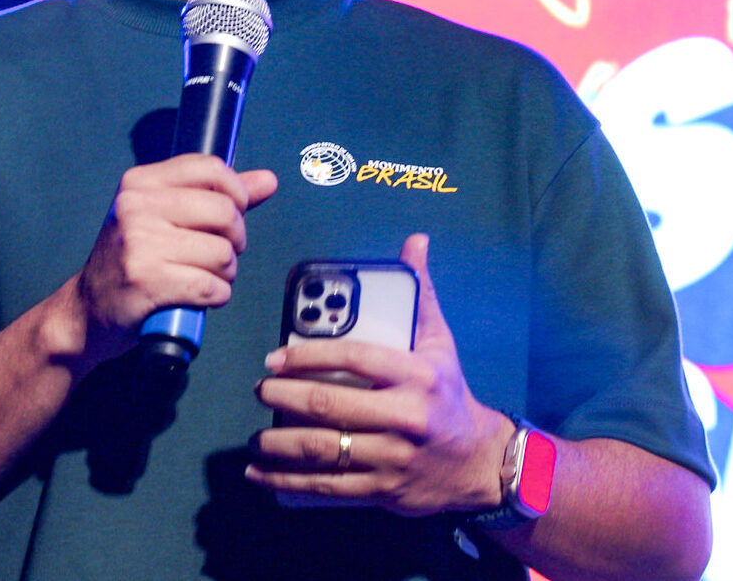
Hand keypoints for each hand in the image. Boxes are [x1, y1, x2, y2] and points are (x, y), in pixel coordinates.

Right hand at [74, 153, 277, 365]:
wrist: (88, 310)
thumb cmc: (134, 260)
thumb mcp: (165, 217)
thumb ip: (217, 196)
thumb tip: (268, 180)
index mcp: (140, 183)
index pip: (210, 169)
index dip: (237, 192)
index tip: (235, 212)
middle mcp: (136, 207)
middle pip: (224, 212)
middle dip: (236, 239)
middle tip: (222, 253)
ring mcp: (139, 244)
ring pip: (222, 254)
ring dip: (226, 273)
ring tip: (206, 277)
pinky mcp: (146, 281)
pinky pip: (211, 286)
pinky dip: (216, 296)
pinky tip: (201, 297)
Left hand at [247, 233, 510, 515]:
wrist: (478, 462)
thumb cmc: (449, 394)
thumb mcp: (440, 343)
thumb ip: (420, 294)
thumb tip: (414, 242)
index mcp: (417, 375)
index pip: (355, 357)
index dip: (308, 355)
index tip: (275, 358)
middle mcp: (405, 416)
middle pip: (331, 405)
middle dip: (284, 398)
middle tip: (260, 390)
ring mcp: (393, 457)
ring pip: (324, 450)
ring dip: (279, 445)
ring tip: (254, 437)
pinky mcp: (383, 490)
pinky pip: (327, 487)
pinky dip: (288, 482)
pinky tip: (261, 474)